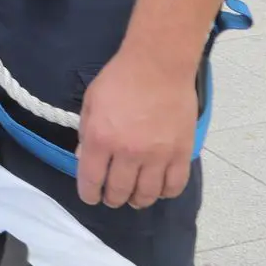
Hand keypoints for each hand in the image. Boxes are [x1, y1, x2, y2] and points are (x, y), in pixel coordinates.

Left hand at [74, 48, 198, 208]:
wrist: (158, 65)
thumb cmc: (120, 79)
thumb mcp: (91, 102)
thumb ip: (86, 133)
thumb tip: (85, 158)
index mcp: (101, 139)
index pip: (91, 180)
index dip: (89, 194)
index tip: (91, 197)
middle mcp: (128, 152)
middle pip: (119, 191)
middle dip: (112, 199)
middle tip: (112, 197)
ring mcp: (157, 155)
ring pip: (147, 194)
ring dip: (138, 200)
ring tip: (134, 197)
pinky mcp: (181, 153)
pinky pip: (174, 186)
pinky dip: (165, 193)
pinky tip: (159, 189)